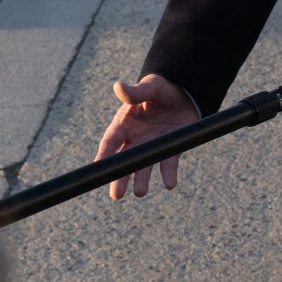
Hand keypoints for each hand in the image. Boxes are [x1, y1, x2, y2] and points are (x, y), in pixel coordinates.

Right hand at [95, 75, 197, 199]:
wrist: (184, 91)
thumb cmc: (161, 87)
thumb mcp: (150, 87)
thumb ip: (135, 91)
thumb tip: (118, 86)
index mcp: (125, 124)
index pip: (110, 143)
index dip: (103, 157)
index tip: (96, 172)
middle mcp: (136, 138)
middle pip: (124, 161)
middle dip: (120, 177)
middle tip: (116, 195)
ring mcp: (153, 145)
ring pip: (144, 166)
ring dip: (141, 179)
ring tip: (140, 192)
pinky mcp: (171, 148)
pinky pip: (168, 164)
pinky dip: (169, 174)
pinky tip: (169, 184)